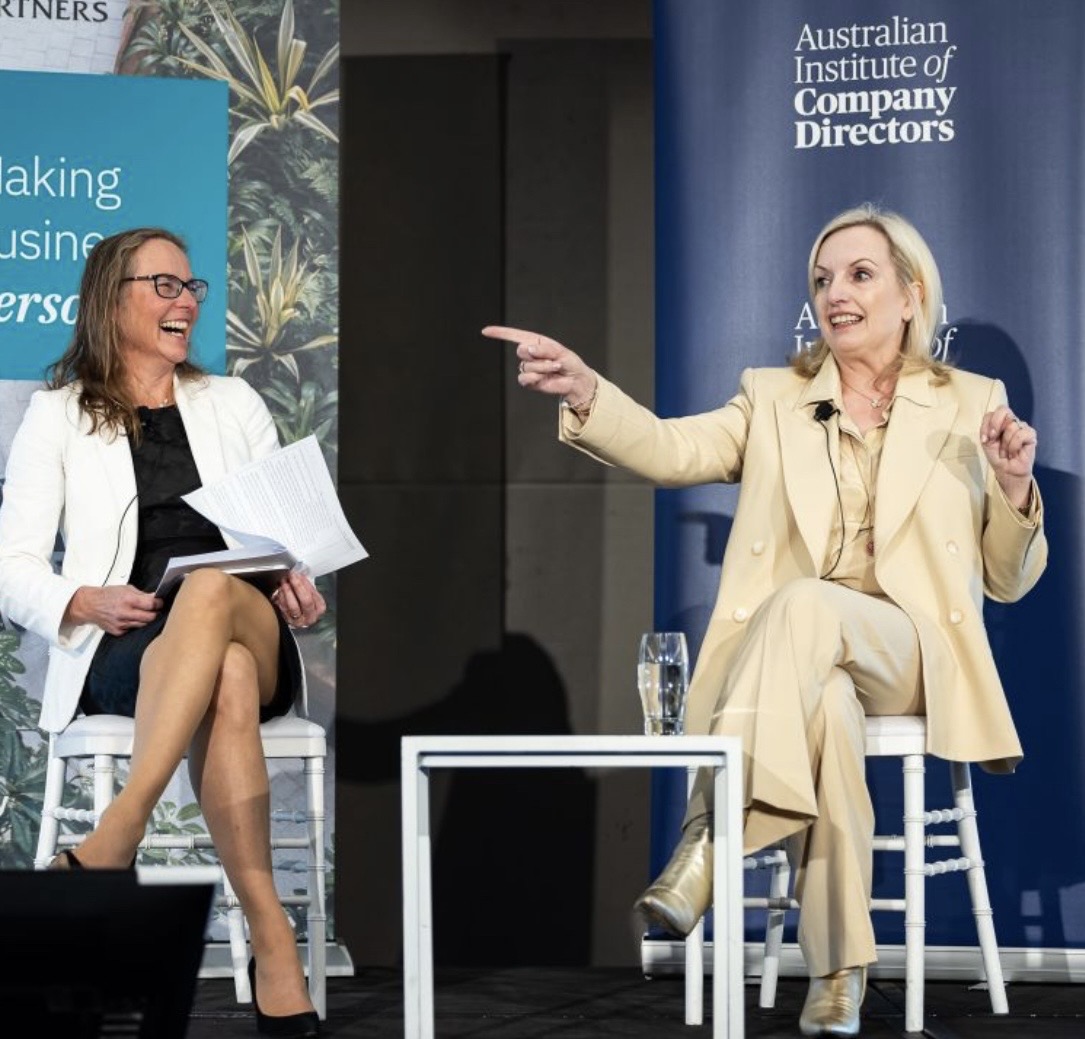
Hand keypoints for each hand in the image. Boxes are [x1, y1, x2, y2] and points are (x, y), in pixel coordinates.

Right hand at [65, 585, 161, 635]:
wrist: (89, 605)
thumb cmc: (107, 595)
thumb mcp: (125, 589)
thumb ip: (141, 594)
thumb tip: (156, 597)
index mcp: (128, 600)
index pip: (151, 604)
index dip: (159, 604)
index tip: (160, 603)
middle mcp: (124, 613)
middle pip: (150, 617)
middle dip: (155, 613)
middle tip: (155, 609)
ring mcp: (121, 624)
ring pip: (142, 624)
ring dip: (145, 619)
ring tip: (142, 613)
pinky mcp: (117, 631)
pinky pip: (132, 629)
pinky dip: (134, 624)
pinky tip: (130, 618)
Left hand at [270, 570, 325, 628]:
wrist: (300, 616)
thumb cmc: (306, 603)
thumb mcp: (311, 593)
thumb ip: (307, 585)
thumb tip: (299, 573)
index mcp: (320, 608)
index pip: (314, 595)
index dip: (305, 584)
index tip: (298, 574)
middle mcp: (311, 616)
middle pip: (306, 601)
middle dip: (298, 586)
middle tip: (292, 576)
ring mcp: (299, 620)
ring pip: (293, 606)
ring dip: (287, 591)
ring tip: (284, 581)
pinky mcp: (288, 621)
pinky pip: (284, 608)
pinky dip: (281, 597)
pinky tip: (281, 589)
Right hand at [481, 325, 597, 406]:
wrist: (574, 380)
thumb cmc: (569, 362)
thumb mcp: (559, 351)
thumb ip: (544, 349)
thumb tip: (528, 349)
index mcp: (535, 342)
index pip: (514, 335)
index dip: (499, 333)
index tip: (485, 331)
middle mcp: (529, 354)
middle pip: (521, 350)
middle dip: (538, 355)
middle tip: (552, 360)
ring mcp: (528, 368)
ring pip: (526, 365)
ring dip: (543, 367)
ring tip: (554, 368)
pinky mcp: (529, 381)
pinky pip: (525, 378)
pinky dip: (536, 377)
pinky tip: (544, 378)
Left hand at [980, 405, 1035, 507]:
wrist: (1007, 471)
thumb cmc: (997, 456)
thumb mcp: (986, 442)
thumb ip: (987, 430)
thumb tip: (994, 428)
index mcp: (999, 422)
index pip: (992, 412)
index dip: (987, 423)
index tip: (985, 439)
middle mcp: (1011, 421)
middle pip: (1003, 410)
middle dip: (995, 427)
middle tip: (993, 440)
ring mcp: (1022, 427)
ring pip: (1011, 425)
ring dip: (1005, 443)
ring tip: (1007, 451)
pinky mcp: (1031, 435)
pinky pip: (1021, 434)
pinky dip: (1014, 446)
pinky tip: (1014, 453)